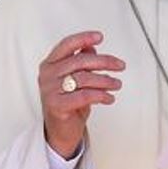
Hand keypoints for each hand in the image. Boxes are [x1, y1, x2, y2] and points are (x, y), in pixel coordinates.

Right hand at [38, 31, 124, 157]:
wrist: (60, 131)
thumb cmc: (69, 102)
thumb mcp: (75, 79)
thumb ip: (80, 62)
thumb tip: (91, 48)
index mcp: (49, 64)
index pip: (66, 45)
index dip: (83, 38)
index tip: (100, 37)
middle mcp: (47, 75)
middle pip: (80, 61)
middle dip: (104, 62)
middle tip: (120, 66)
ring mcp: (50, 90)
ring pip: (85, 78)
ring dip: (106, 80)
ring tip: (117, 84)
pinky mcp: (57, 106)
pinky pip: (84, 96)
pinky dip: (101, 95)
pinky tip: (109, 98)